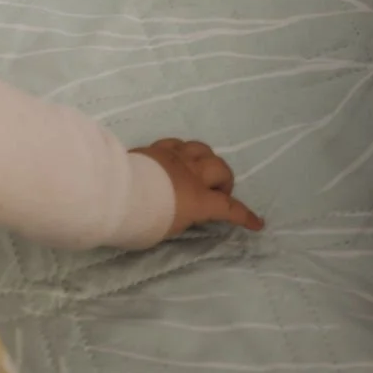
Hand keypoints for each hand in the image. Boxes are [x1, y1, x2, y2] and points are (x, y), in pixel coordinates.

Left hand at [135, 138, 264, 235]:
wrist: (115, 193)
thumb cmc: (141, 219)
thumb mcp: (167, 229)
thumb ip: (180, 218)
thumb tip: (180, 212)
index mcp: (198, 200)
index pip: (229, 208)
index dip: (245, 216)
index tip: (257, 223)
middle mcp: (191, 174)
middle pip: (220, 169)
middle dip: (224, 181)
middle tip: (216, 193)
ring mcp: (174, 157)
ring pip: (202, 149)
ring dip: (206, 160)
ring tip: (199, 171)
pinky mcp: (156, 148)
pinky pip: (177, 143)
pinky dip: (183, 151)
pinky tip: (177, 158)